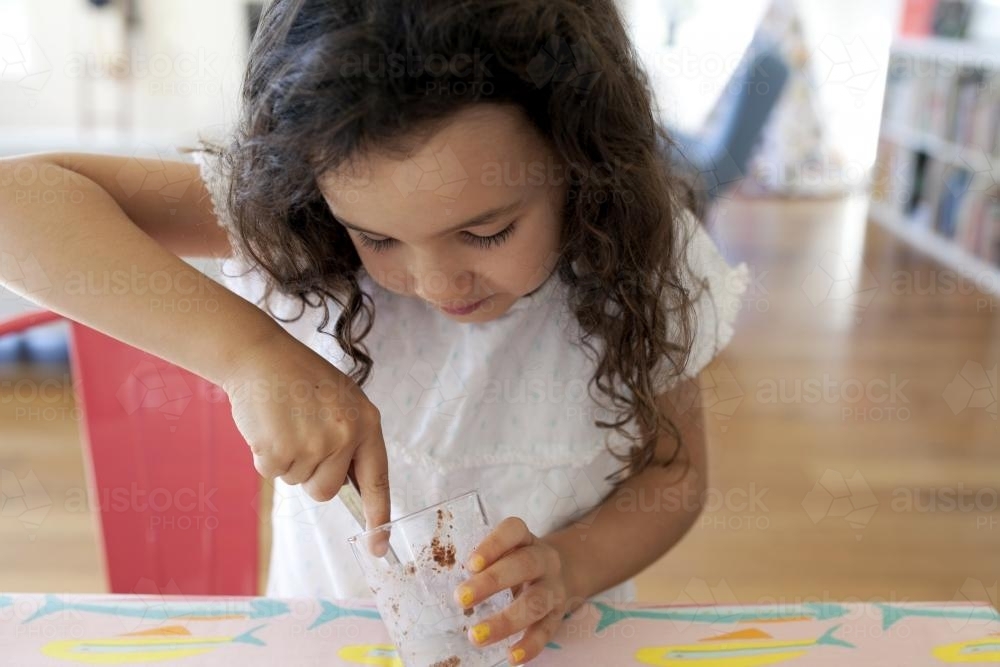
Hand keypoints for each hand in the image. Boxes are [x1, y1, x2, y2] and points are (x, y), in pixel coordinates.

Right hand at [220, 327, 389, 528]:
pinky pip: (273, 474)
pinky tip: (269, 426)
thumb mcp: (342, 401)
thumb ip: (352, 439)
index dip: (378, 517)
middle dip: (312, 476)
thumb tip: (350, 486)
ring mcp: (313, 445)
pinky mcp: (280, 451)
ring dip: (288, 461)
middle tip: (302, 437)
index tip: (378, 546)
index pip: (377, 480)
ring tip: (286, 422)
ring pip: (299, 482)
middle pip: (327, 490)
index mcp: (366, 423)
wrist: (261, 356)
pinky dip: (266, 456)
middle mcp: (345, 437)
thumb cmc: (301, 379)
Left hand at [453, 517, 569, 664]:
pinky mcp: (558, 615)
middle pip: (524, 565)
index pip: (513, 531)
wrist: (564, 572)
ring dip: (505, 621)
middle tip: (461, 599)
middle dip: (492, 582)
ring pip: (535, 602)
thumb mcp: (507, 553)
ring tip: (476, 636)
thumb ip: (484, 564)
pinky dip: (530, 645)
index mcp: (526, 540)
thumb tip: (450, 588)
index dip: (493, 545)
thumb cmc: (519, 563)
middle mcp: (544, 560)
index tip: (471, 564)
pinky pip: (546, 631)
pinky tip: (513, 657)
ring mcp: (553, 588)